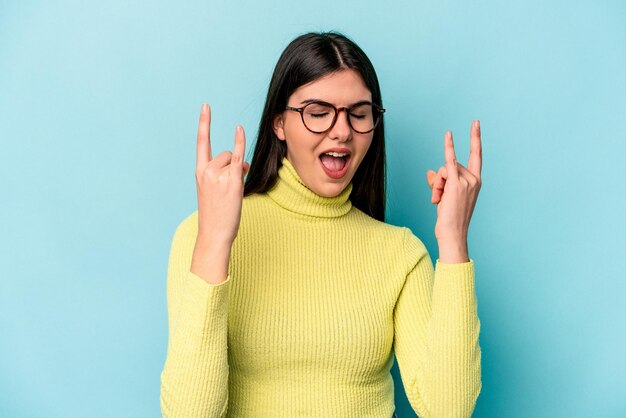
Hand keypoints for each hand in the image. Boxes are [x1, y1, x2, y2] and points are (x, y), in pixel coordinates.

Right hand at [195, 103, 249, 244]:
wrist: (214, 233)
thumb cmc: (216, 215)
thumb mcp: (218, 191)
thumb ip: (228, 172)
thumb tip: (244, 162)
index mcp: (199, 172)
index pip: (201, 143)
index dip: (204, 123)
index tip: (206, 106)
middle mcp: (206, 170)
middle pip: (226, 154)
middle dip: (232, 166)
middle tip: (228, 189)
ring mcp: (218, 174)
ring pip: (235, 160)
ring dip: (238, 172)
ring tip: (231, 193)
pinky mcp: (231, 180)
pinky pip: (239, 158)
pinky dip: (240, 142)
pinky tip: (239, 129)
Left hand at [426, 120, 481, 242]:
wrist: (452, 234)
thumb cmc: (449, 218)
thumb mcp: (445, 197)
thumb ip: (438, 182)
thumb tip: (430, 172)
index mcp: (476, 181)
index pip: (476, 155)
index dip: (476, 139)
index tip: (476, 123)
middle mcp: (474, 179)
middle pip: (450, 164)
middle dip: (440, 180)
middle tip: (439, 199)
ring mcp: (467, 182)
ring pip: (444, 168)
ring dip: (437, 184)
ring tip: (438, 201)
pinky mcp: (457, 185)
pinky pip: (450, 162)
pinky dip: (449, 147)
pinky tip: (448, 134)